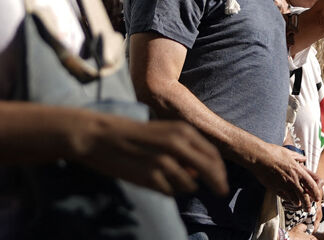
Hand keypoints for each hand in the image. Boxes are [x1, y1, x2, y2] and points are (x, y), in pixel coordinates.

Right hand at [68, 113, 226, 196]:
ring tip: (171, 180)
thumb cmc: (133, 135)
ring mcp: (163, 161)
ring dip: (186, 187)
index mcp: (182, 131)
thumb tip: (199, 173)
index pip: (212, 155)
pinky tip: (156, 182)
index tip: (223, 181)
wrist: (100, 136)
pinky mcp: (149, 176)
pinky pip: (170, 191)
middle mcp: (176, 144)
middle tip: (222, 193)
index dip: (221, 171)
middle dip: (218, 183)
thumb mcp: (163, 135)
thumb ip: (184, 150)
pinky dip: (169, 190)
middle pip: (209, 169)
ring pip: (189, 184)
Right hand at [250, 143, 323, 207]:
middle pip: (304, 196)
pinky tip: (289, 201)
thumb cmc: (274, 153)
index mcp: (299, 171)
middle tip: (309, 208)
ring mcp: (284, 185)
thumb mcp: (290, 153)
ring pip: (294, 199)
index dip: (316, 193)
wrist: (260, 157)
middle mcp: (293, 180)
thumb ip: (298, 157)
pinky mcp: (274, 188)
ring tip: (300, 207)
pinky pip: (283, 197)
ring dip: (298, 203)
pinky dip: (287, 200)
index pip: (312, 185)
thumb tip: (304, 158)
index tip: (317, 198)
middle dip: (308, 204)